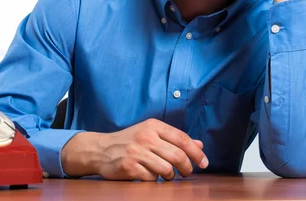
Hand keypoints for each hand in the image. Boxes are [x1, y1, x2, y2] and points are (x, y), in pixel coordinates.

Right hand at [61, 118, 207, 180]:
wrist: (101, 149)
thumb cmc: (130, 141)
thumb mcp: (151, 134)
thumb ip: (175, 139)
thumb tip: (199, 145)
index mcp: (153, 126)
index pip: (182, 139)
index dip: (197, 153)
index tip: (204, 163)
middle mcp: (145, 137)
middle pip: (178, 156)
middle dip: (187, 168)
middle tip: (186, 173)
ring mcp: (136, 152)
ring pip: (167, 170)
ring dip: (170, 176)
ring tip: (167, 175)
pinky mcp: (128, 166)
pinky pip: (151, 178)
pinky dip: (154, 180)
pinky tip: (149, 175)